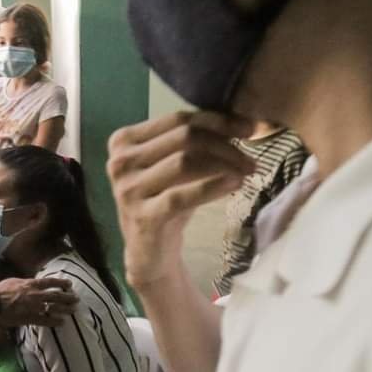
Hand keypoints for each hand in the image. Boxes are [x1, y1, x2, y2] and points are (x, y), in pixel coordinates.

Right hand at [0, 277, 78, 326]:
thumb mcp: (14, 281)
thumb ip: (25, 282)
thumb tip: (31, 282)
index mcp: (31, 284)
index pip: (50, 282)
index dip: (61, 282)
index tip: (69, 283)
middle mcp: (35, 295)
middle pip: (56, 295)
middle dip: (68, 297)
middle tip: (76, 298)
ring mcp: (34, 307)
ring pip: (54, 308)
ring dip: (65, 308)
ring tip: (73, 309)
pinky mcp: (30, 318)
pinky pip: (46, 320)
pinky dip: (55, 321)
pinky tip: (62, 322)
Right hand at [107, 111, 253, 290]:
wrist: (149, 251)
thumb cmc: (163, 201)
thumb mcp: (172, 165)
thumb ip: (191, 140)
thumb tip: (241, 119)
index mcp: (123, 141)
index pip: (177, 119)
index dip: (217, 120)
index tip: (249, 127)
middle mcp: (120, 162)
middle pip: (184, 138)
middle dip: (224, 144)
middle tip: (250, 157)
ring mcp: (128, 190)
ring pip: (185, 162)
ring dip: (223, 164)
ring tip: (247, 171)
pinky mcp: (142, 216)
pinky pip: (182, 195)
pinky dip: (213, 187)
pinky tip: (235, 184)